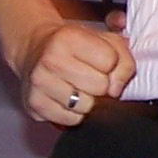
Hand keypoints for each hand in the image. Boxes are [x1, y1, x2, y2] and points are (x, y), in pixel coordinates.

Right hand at [14, 17, 133, 126]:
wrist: (35, 48)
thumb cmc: (72, 45)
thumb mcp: (102, 39)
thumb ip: (123, 58)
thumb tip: (117, 88)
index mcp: (69, 37)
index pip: (110, 61)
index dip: (110, 64)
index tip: (100, 61)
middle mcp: (51, 59)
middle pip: (100, 86)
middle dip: (101, 84)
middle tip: (89, 76)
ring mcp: (40, 83)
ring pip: (86, 107)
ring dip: (87, 101)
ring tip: (77, 87)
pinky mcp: (34, 104)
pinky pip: (71, 120)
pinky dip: (73, 113)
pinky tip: (66, 98)